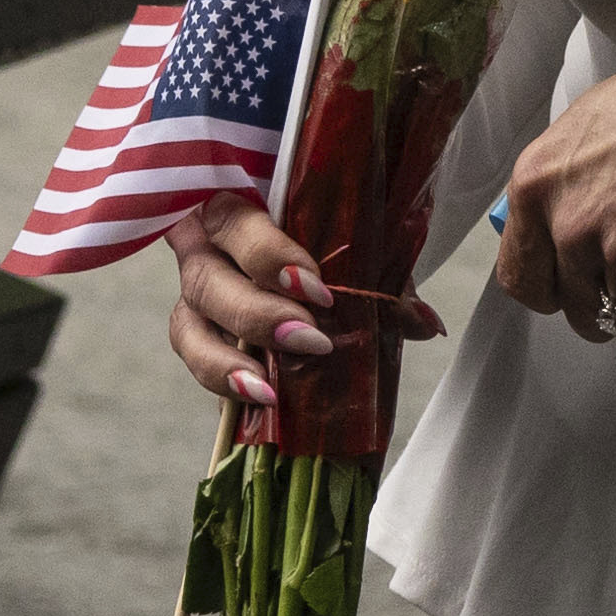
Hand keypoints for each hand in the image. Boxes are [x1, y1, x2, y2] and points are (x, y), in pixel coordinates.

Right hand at [162, 200, 442, 413]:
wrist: (296, 253)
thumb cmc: (320, 239)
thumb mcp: (353, 250)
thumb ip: (382, 279)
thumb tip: (426, 325)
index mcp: (232, 210)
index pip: (235, 224)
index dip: (268, 257)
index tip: (317, 289)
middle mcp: (201, 251)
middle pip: (205, 281)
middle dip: (257, 315)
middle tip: (310, 341)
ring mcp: (193, 298)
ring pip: (189, 329)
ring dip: (225, 363)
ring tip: (269, 392)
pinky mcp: (198, 339)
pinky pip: (198, 366)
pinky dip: (225, 387)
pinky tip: (259, 405)